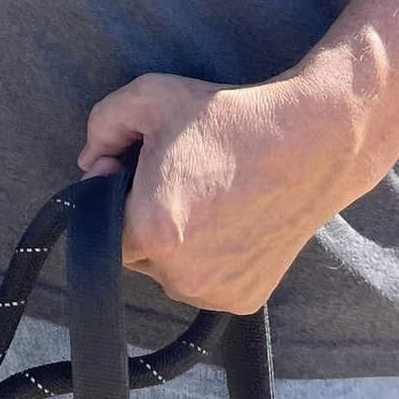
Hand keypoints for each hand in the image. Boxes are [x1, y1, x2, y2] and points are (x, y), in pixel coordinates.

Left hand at [78, 71, 359, 313]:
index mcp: (152, 230)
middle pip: (133, 252)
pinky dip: (207, 258)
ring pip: (169, 271)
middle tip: (176, 179)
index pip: (101, 229)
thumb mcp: (147, 97)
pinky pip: (205, 282)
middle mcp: (182, 275)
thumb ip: (101, 127)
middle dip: (140, 219)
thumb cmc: (226, 117)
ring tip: (205, 197)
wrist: (309, 142)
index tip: (134, 166)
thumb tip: (89, 167)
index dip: (111, 195)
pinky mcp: (245, 300)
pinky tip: (228, 219)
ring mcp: (216, 294)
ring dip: (173, 243)